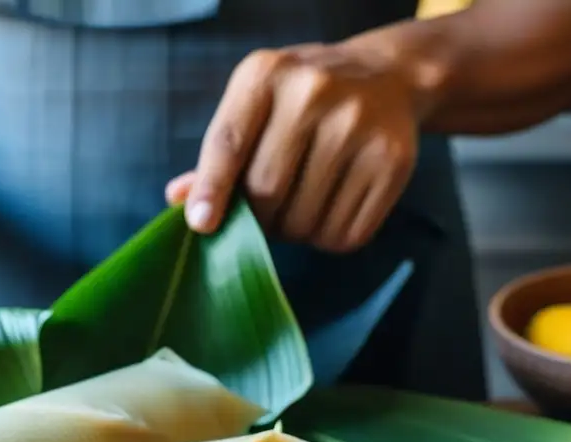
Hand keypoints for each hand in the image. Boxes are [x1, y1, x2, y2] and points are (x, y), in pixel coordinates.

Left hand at [167, 44, 423, 252]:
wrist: (386, 79)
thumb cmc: (301, 101)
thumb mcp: (255, 105)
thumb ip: (219, 153)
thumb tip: (179, 198)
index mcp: (266, 74)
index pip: (228, 143)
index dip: (212, 189)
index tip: (202, 225)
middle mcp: (314, 92)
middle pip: (266, 191)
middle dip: (258, 218)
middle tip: (264, 213)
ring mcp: (358, 126)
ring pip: (303, 221)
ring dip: (293, 231)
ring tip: (301, 204)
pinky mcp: (392, 162)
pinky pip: (344, 234)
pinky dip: (328, 238)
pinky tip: (331, 209)